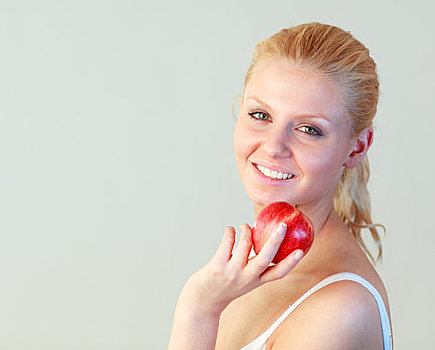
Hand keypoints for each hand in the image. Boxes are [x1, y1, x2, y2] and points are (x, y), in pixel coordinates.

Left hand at [181, 222, 303, 315]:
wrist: (201, 303)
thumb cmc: (223, 287)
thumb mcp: (244, 281)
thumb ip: (254, 267)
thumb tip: (263, 241)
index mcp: (255, 282)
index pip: (278, 273)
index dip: (291, 263)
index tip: (302, 251)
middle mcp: (246, 278)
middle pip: (266, 258)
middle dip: (275, 240)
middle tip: (283, 225)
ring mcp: (232, 272)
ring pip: (246, 244)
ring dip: (247, 229)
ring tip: (245, 226)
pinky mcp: (218, 266)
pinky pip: (228, 242)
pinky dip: (230, 231)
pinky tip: (230, 230)